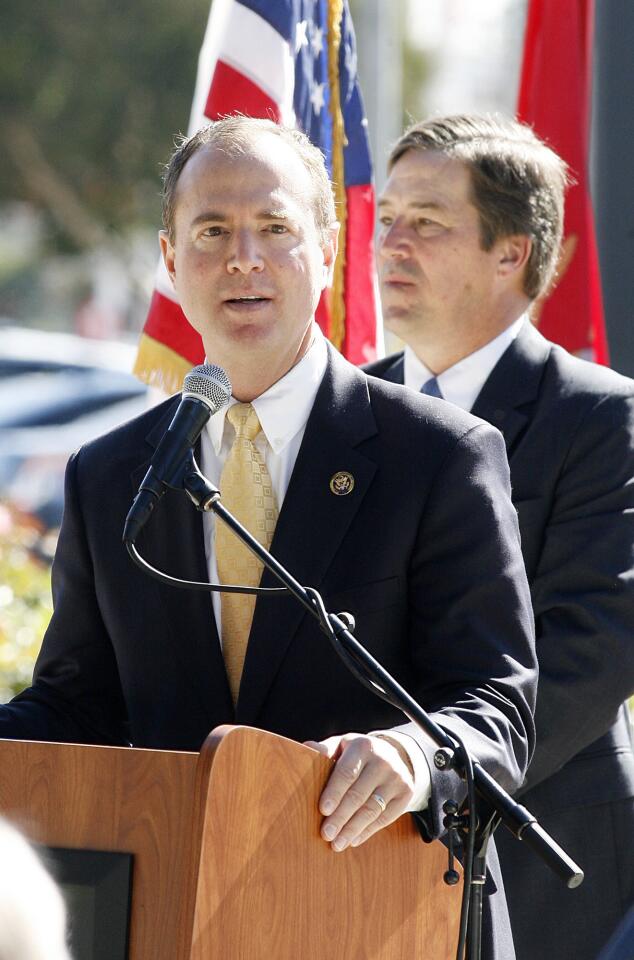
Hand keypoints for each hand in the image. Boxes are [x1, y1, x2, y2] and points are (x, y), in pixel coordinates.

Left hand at [304, 733, 414, 850]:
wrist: (394, 755)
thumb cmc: (357, 754)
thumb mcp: (343, 746)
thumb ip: (326, 750)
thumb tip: (306, 748)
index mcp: (363, 746)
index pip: (347, 772)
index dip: (335, 792)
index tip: (323, 810)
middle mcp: (383, 761)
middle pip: (359, 794)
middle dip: (341, 817)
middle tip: (326, 834)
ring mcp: (397, 778)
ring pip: (372, 810)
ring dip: (352, 829)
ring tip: (337, 844)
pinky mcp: (406, 794)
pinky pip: (385, 818)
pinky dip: (367, 831)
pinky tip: (353, 840)